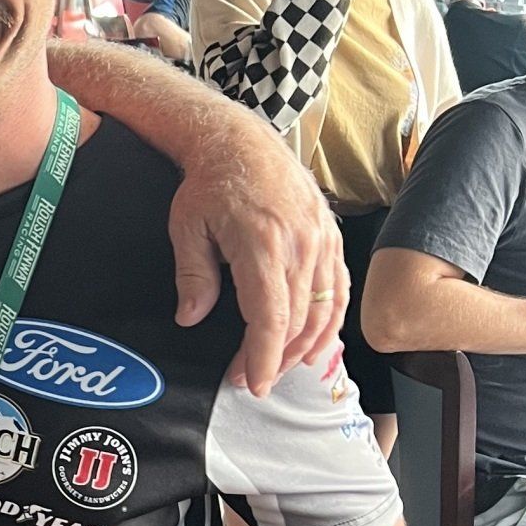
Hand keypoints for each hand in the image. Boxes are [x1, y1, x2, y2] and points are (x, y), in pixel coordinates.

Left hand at [168, 124, 346, 393]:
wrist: (241, 142)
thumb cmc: (211, 183)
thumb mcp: (187, 227)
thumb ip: (193, 276)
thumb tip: (191, 317)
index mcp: (264, 245)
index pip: (271, 318)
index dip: (264, 358)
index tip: (253, 383)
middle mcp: (301, 245)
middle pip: (299, 321)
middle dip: (277, 359)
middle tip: (253, 380)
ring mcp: (322, 241)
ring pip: (324, 309)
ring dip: (305, 346)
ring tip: (280, 366)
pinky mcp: (330, 238)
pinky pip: (338, 289)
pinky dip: (331, 320)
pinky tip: (317, 341)